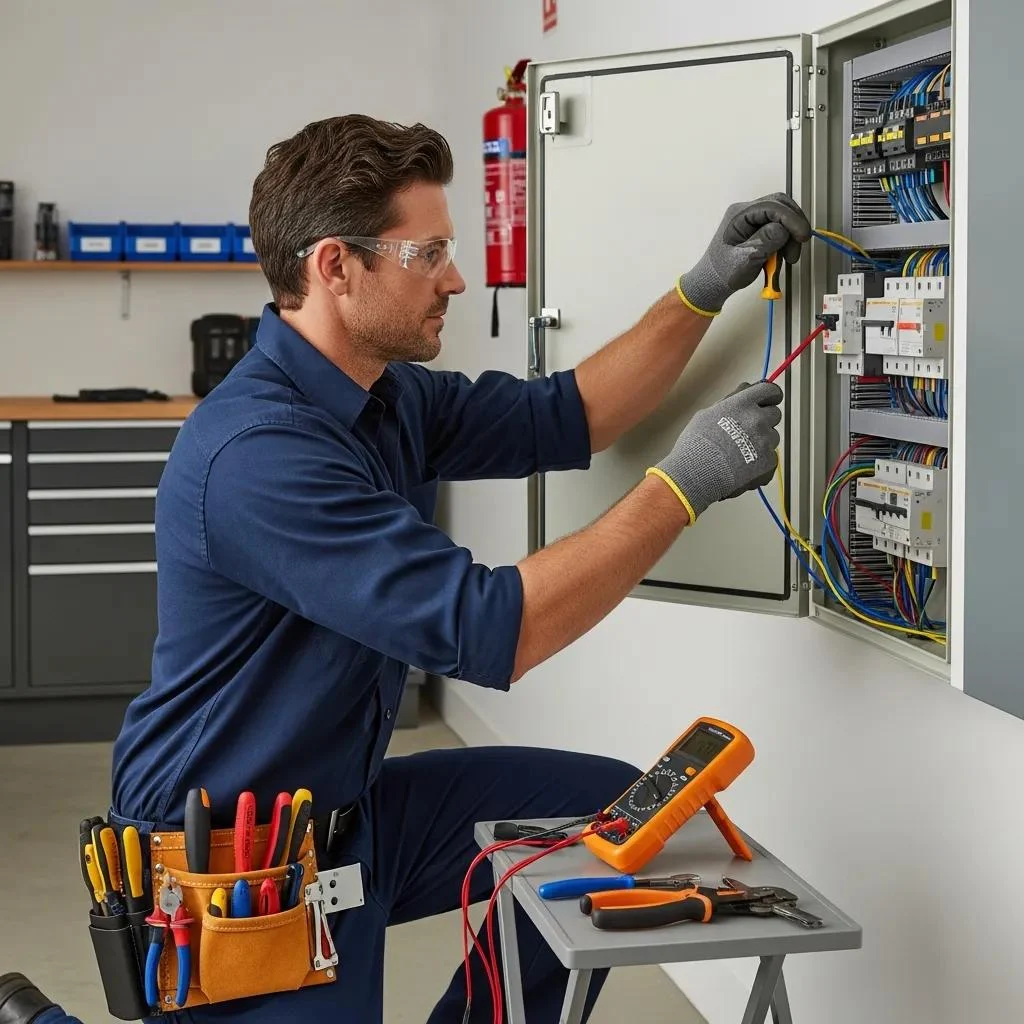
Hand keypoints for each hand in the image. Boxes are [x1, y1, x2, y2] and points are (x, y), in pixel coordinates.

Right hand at [647, 381, 782, 519]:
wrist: (696, 473)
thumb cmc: (696, 445)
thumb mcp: (707, 414)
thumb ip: (731, 401)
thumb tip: (745, 390)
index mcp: (743, 404)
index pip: (770, 391)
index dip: (770, 395)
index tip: (769, 400)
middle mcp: (757, 419)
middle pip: (774, 414)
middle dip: (764, 420)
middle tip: (747, 431)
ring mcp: (765, 441)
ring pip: (773, 437)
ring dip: (762, 441)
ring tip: (740, 451)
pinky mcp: (768, 461)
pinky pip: (771, 457)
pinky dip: (761, 461)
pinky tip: (744, 465)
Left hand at [677, 194, 810, 315]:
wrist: (711, 285)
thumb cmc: (721, 274)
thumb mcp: (745, 259)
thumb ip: (764, 241)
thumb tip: (783, 229)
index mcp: (738, 215)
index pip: (772, 206)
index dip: (791, 219)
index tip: (802, 236)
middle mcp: (745, 213)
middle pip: (780, 207)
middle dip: (793, 225)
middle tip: (799, 244)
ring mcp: (750, 221)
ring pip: (781, 219)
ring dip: (789, 237)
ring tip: (787, 258)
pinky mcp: (756, 231)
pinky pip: (777, 230)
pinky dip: (783, 243)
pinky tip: (780, 257)